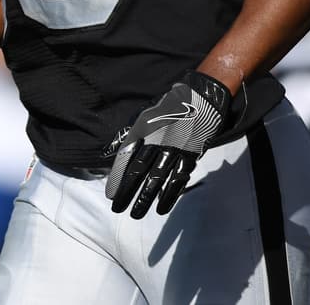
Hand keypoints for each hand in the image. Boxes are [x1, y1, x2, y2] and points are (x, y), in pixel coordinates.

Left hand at [104, 69, 230, 218]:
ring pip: (158, 178)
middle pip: (139, 170)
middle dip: (127, 191)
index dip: (117, 176)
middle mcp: (158, 140)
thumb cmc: (169, 107)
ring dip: (146, 198)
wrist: (201, 96)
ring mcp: (176, 149)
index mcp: (144, 129)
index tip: (110, 194)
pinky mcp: (191, 155)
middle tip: (117, 208)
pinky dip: (169, 195)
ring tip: (135, 214)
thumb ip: (127, 135)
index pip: (126, 157)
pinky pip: (179, 179)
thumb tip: (108, 151)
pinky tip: (161, 208)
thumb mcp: (144, 116)